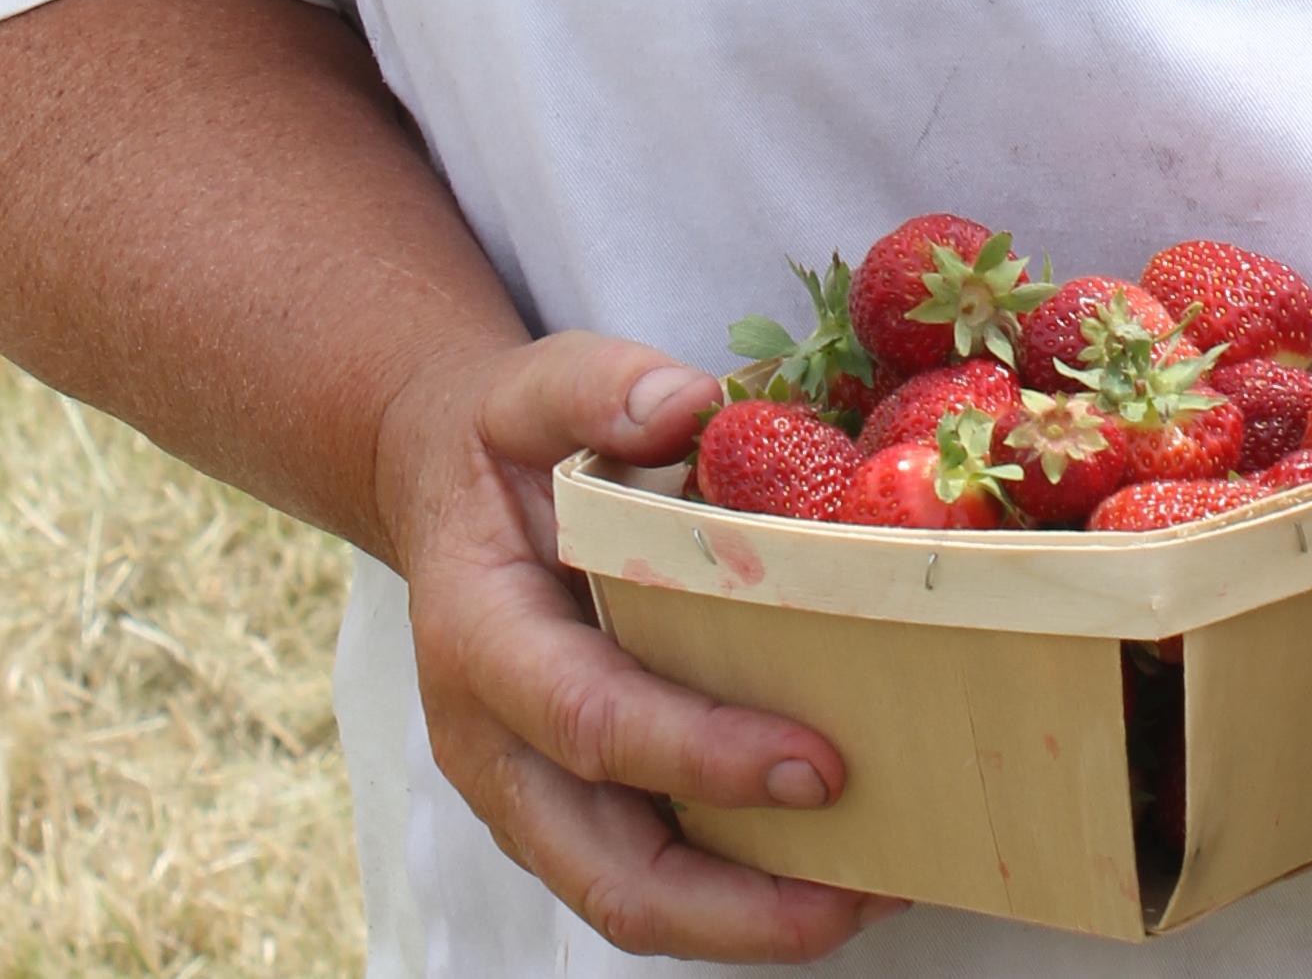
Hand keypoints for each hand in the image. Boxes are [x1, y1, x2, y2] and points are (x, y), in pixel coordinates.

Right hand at [376, 332, 897, 960]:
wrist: (439, 490)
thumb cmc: (502, 442)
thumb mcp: (537, 387)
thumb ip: (606, 389)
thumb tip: (693, 403)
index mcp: (479, 638)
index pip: (592, 722)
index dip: (702, 756)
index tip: (819, 764)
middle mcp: (492, 745)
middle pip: (609, 871)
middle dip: (739, 902)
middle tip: (864, 881)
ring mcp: (524, 795)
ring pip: (629, 903)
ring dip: (750, 923)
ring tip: (872, 894)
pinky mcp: (566, 811)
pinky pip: (647, 882)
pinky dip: (736, 900)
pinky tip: (832, 871)